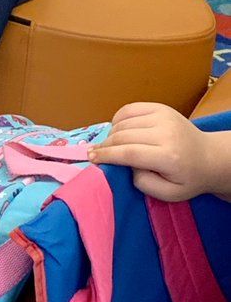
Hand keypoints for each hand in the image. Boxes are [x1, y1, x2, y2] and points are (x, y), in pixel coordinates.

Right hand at [88, 101, 213, 201]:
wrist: (210, 157)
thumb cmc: (188, 178)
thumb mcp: (169, 194)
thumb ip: (144, 183)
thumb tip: (127, 166)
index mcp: (169, 156)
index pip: (129, 153)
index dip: (107, 155)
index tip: (91, 158)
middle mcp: (165, 132)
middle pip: (123, 136)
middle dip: (105, 145)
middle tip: (94, 154)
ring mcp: (163, 116)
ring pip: (123, 122)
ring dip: (111, 134)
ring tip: (110, 145)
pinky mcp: (160, 107)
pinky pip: (129, 109)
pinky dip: (118, 119)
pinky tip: (119, 130)